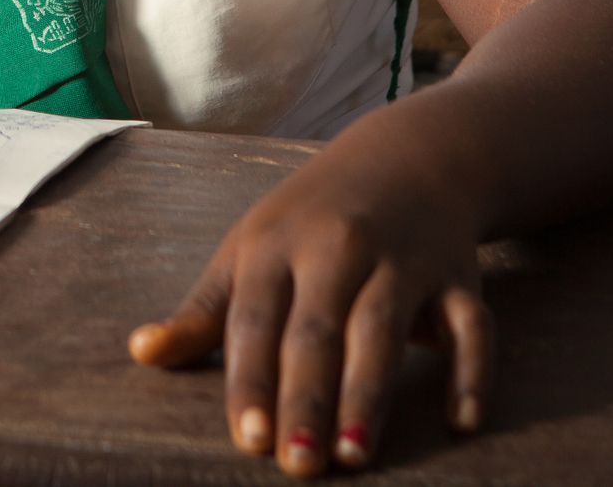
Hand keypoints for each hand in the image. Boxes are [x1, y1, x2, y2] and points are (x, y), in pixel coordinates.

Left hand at [129, 141, 490, 475]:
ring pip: (383, 328)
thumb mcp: (249, 249)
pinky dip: (470, 371)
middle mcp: (337, 248)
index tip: (247, 437)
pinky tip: (460, 419)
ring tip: (354, 454)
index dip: (251, 379)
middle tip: (298, 465)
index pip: (256, 320)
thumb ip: (203, 311)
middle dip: (307, 400)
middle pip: (318, 330)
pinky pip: (471, 325)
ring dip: (369, 394)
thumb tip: (141, 352)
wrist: (408, 156)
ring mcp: (401, 259)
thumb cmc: (310, 219)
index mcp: (275, 245)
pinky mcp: (458, 275)